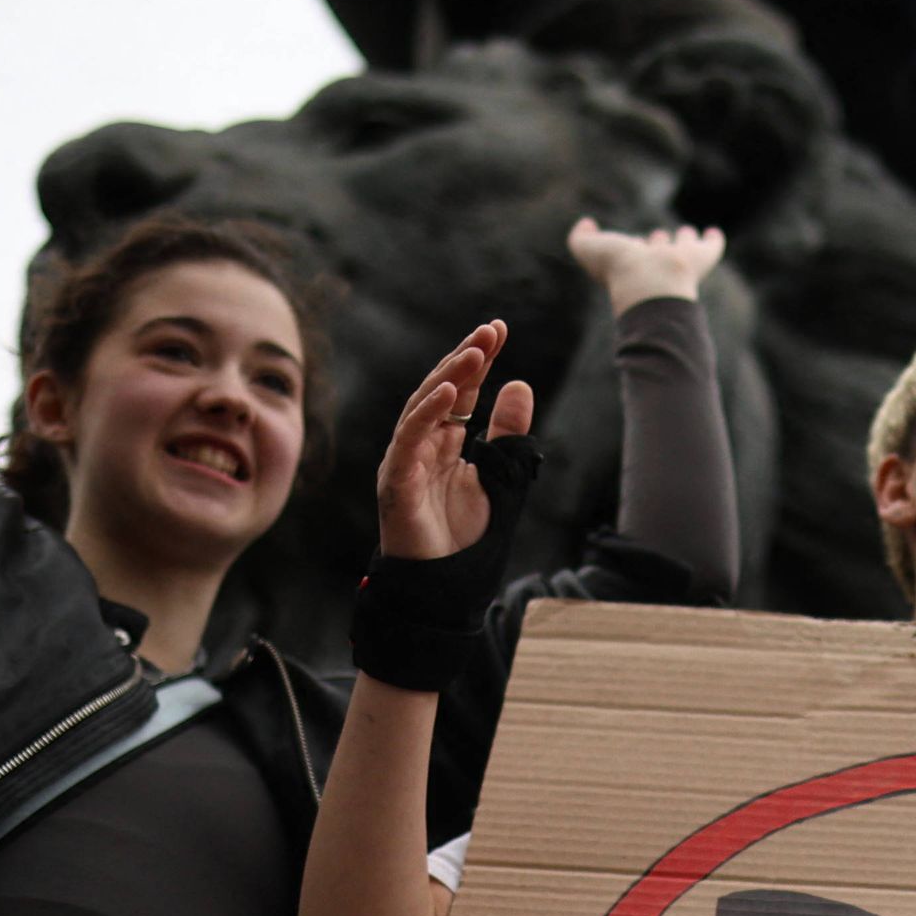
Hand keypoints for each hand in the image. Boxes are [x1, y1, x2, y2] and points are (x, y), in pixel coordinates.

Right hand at [376, 320, 536, 560]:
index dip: (477, 361)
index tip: (499, 329)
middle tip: (490, 329)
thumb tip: (519, 384)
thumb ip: (507, 436)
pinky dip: (428, 413)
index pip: (460, 392)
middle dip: (464, 358)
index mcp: (442, 443)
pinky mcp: (396, 481)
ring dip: (449, 376)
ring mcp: (404, 461)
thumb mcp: (500, 478)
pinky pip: (409, 439)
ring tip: (475, 351)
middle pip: (440, 391)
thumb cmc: (464, 537)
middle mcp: (419, 446)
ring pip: (422, 407)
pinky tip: (452, 390)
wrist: (443, 586)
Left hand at [567, 214, 724, 310]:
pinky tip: (713, 234)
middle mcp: (656, 263)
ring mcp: (680, 262)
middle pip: (660, 249)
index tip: (633, 241)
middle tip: (657, 236)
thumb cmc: (617, 267)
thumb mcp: (588, 249)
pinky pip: (710, 247)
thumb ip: (580, 236)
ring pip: (683, 247)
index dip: (633, 245)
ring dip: (684, 240)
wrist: (650, 282)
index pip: (635, 251)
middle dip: (659, 242)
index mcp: (632, 263)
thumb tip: (587, 223)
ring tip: (687, 232)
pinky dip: (712, 241)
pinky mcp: (701, 258)